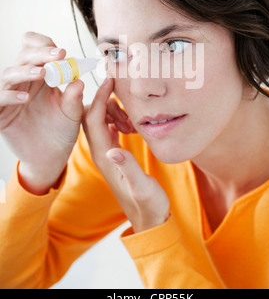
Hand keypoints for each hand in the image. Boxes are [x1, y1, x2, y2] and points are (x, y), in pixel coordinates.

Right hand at [0, 32, 83, 193]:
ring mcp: (11, 96)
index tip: (62, 52)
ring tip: (42, 73)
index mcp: (42, 75)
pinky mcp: (1, 113)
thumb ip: (74, 98)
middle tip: (58, 55)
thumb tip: (79, 81)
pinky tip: (26, 97)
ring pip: (9, 74)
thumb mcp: (73, 113)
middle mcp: (25, 81)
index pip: (36, 49)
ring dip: (26, 71)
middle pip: (24, 57)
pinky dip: (10, 95)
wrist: (52, 157)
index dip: (45, 45)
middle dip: (40, 53)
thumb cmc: (62, 130)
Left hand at [83, 77, 169, 233]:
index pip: (93, 120)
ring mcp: (107, 153)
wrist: (148, 218)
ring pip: (100, 121)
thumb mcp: (142, 187)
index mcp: (105, 156)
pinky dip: (117, 119)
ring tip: (132, 117)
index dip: (99, 98)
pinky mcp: (114, 154)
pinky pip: (109, 128)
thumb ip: (129, 168)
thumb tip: (114, 149)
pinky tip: (131, 124)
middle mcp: (102, 153)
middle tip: (120, 89)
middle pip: (91, 117)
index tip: (110, 80)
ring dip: (113, 111)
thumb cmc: (148, 204)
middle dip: (103, 99)